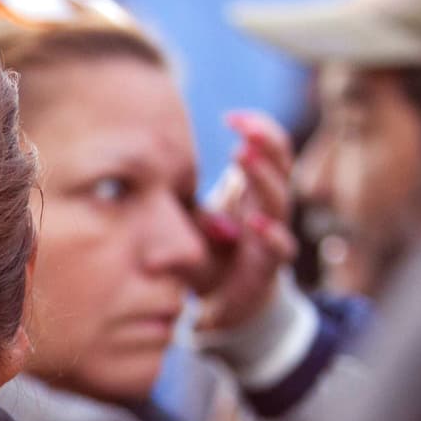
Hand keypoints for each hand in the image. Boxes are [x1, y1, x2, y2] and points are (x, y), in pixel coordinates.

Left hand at [193, 110, 298, 331]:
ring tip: (241, 155)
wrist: (226, 304)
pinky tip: (255, 223)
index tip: (230, 116)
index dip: (257, 128)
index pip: (268, 150)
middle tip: (241, 128)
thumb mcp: (184, 226)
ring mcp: (272, 235)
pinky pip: (280, 248)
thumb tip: (139, 187)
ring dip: (262, 176)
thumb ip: (171, 208)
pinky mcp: (269, 266)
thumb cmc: (208, 257)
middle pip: (280, 166)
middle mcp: (268, 207)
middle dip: (264, 143)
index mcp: (253, 190)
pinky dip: (270, 234)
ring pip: (280, 200)